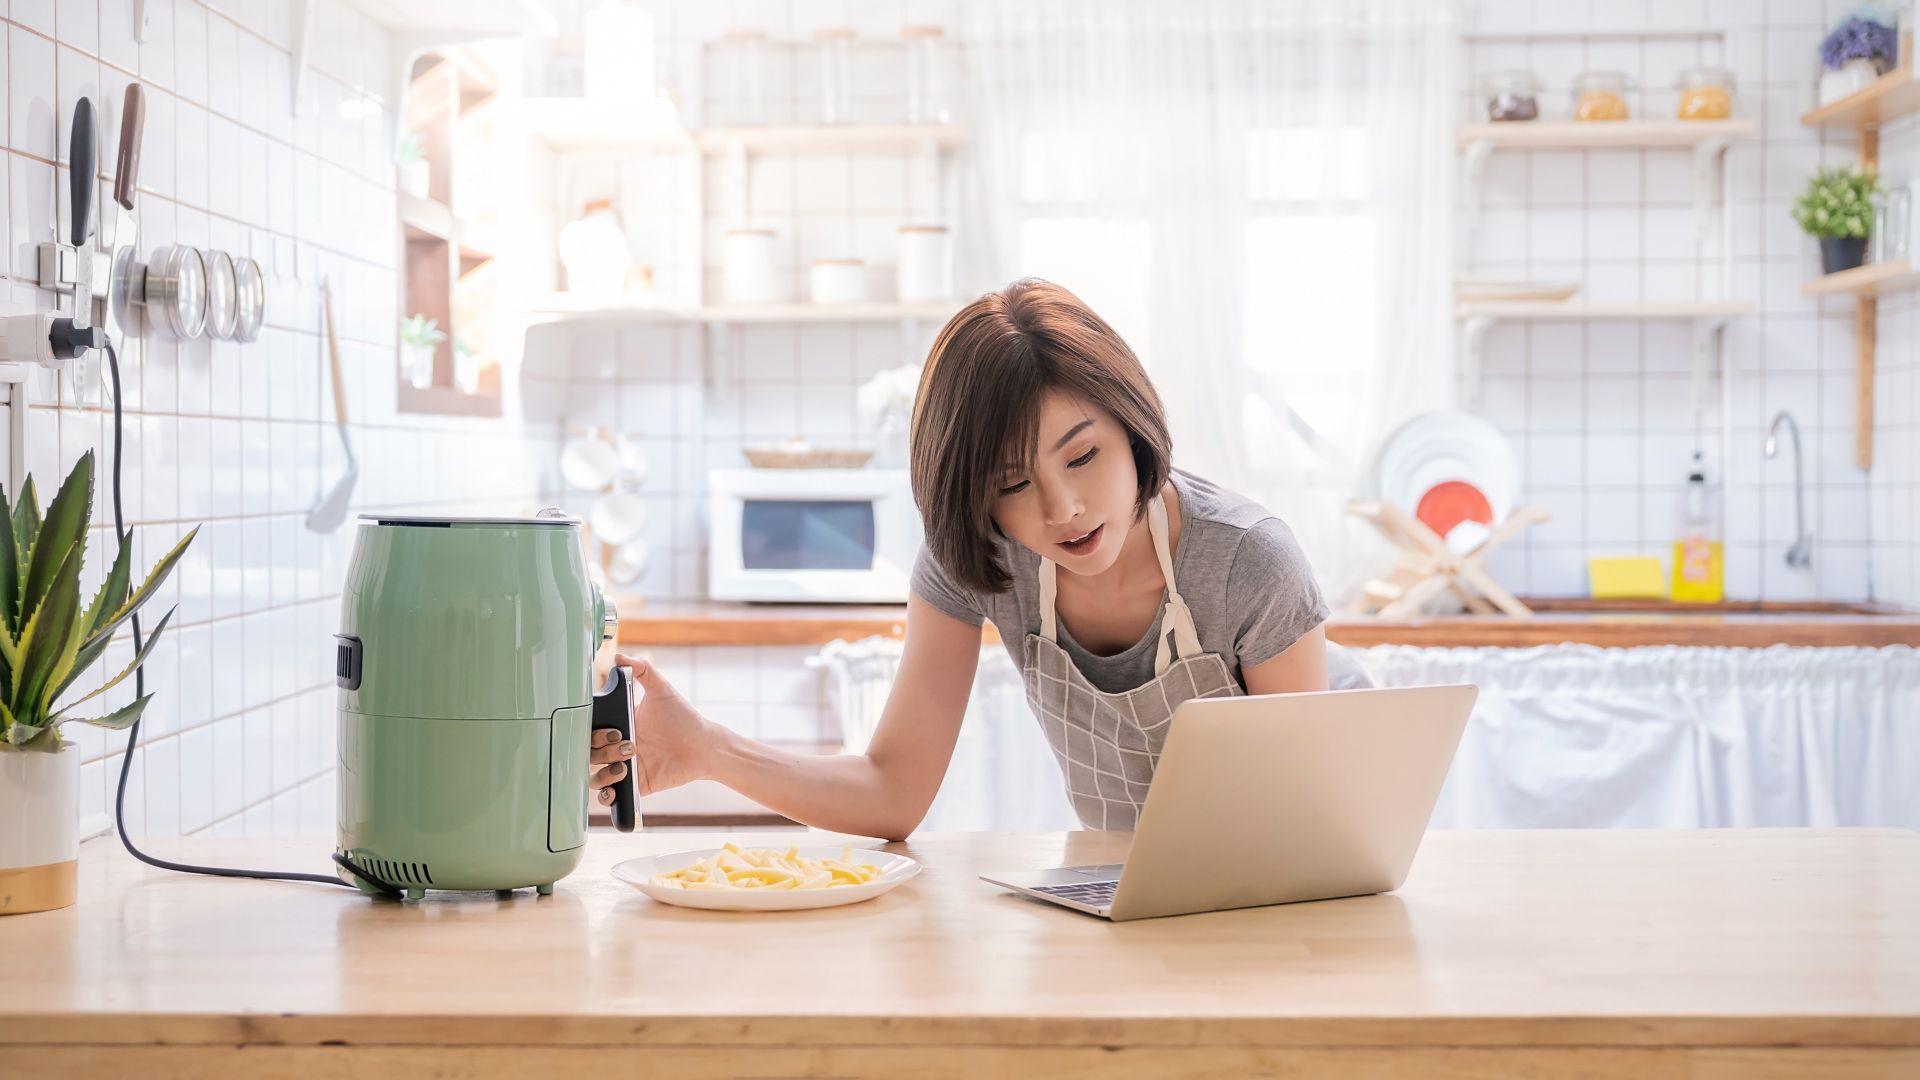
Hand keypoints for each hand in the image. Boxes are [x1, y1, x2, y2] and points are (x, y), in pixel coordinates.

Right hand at [587, 654, 715, 803]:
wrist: (703, 745)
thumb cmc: (682, 717)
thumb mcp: (661, 690)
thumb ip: (642, 670)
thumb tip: (618, 658)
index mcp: (617, 724)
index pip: (589, 728)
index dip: (588, 729)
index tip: (608, 726)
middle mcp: (615, 747)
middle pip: (589, 752)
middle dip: (601, 749)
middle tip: (627, 741)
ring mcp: (622, 767)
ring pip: (593, 775)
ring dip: (603, 772)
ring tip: (625, 764)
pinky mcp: (633, 785)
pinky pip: (608, 795)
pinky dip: (605, 794)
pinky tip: (614, 788)